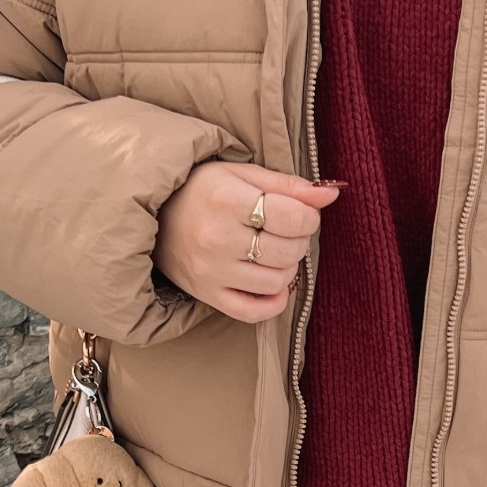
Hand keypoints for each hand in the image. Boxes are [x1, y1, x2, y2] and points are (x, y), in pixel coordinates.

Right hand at [154, 162, 340, 323]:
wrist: (155, 215)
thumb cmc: (203, 189)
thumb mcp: (242, 174)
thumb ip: (288, 185)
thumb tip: (331, 194)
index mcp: (226, 199)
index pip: (293, 218)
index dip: (309, 217)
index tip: (302, 213)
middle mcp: (217, 238)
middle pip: (288, 252)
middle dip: (299, 240)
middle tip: (287, 232)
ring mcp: (211, 271)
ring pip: (277, 282)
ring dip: (288, 267)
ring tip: (276, 252)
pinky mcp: (208, 294)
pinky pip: (254, 312)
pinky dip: (274, 301)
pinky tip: (273, 284)